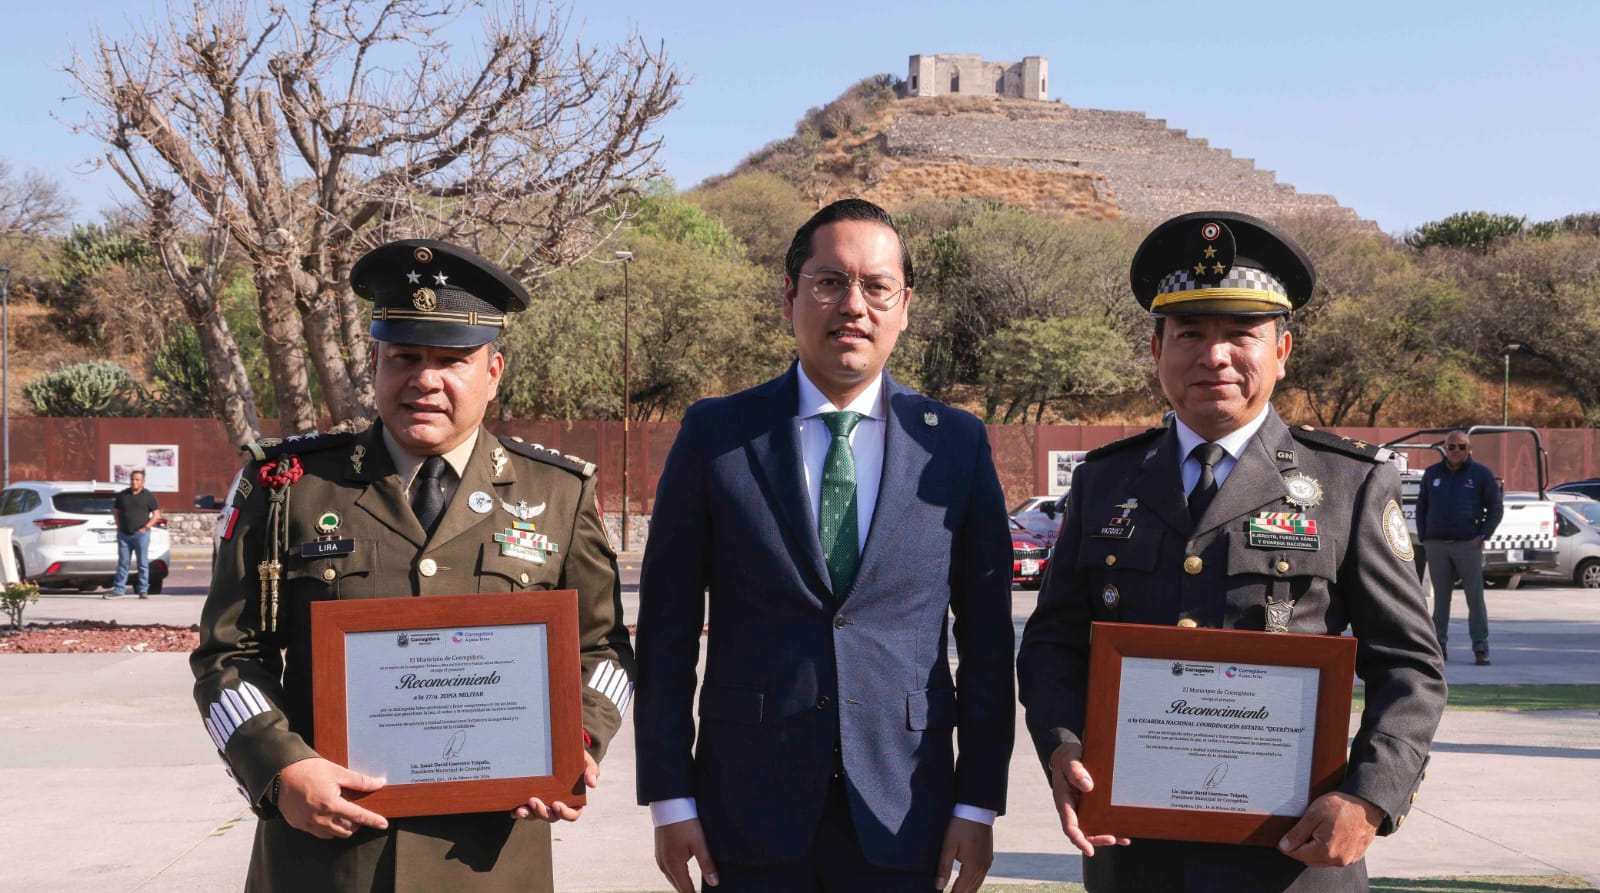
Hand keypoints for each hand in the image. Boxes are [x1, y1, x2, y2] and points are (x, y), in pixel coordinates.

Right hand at [276, 757, 387, 838]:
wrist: (279, 774)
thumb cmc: (308, 770)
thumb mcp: (336, 771)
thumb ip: (359, 781)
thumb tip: (379, 783)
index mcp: (331, 804)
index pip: (358, 816)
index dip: (373, 820)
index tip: (384, 824)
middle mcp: (319, 818)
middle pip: (347, 830)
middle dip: (356, 823)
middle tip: (356, 810)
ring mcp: (308, 824)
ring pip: (333, 834)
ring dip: (342, 827)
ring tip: (342, 812)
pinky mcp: (299, 826)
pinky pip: (319, 833)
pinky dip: (328, 828)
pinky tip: (327, 815)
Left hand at [514, 752, 597, 821]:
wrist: (559, 750)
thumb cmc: (575, 758)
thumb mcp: (585, 761)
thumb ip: (591, 771)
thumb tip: (592, 784)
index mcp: (574, 801)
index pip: (572, 815)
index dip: (565, 813)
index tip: (558, 804)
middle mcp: (558, 806)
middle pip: (552, 817)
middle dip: (542, 812)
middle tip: (534, 800)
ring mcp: (544, 804)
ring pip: (537, 816)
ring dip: (530, 815)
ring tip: (521, 808)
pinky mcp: (532, 801)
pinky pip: (526, 811)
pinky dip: (519, 812)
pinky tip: (514, 810)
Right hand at [654, 817, 718, 890]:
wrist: (668, 805)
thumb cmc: (685, 823)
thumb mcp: (699, 843)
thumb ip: (707, 864)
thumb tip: (714, 883)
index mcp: (674, 865)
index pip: (686, 889)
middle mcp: (664, 864)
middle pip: (677, 885)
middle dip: (686, 891)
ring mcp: (659, 857)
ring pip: (671, 877)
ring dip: (680, 883)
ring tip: (689, 888)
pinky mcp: (658, 850)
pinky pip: (666, 869)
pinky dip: (674, 874)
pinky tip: (680, 872)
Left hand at [935, 817, 992, 891]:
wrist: (977, 809)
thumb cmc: (960, 825)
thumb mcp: (948, 845)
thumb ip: (943, 867)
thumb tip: (939, 886)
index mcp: (973, 867)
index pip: (961, 889)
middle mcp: (983, 867)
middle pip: (970, 889)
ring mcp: (987, 862)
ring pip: (977, 884)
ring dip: (967, 891)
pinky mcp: (988, 857)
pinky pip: (981, 876)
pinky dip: (973, 883)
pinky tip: (968, 883)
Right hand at [1047, 742, 1128, 856]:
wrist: (1070, 755)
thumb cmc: (1068, 758)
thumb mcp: (1070, 761)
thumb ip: (1076, 771)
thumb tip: (1088, 786)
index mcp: (1064, 802)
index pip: (1069, 826)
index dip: (1079, 840)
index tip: (1089, 850)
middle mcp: (1073, 809)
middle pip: (1083, 832)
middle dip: (1097, 839)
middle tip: (1112, 839)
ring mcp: (1083, 809)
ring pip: (1093, 829)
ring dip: (1106, 836)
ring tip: (1123, 839)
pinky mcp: (1092, 806)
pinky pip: (1101, 821)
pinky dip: (1112, 827)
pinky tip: (1124, 832)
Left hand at [1278, 791, 1382, 866]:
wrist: (1367, 805)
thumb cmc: (1341, 807)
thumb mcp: (1314, 814)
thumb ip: (1297, 833)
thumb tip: (1284, 847)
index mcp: (1326, 851)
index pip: (1297, 854)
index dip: (1288, 845)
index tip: (1285, 837)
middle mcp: (1338, 860)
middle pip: (1309, 859)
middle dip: (1303, 847)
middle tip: (1306, 829)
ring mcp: (1347, 860)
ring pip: (1321, 860)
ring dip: (1315, 850)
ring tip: (1319, 830)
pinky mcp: (1354, 857)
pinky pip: (1334, 858)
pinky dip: (1328, 850)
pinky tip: (1331, 835)